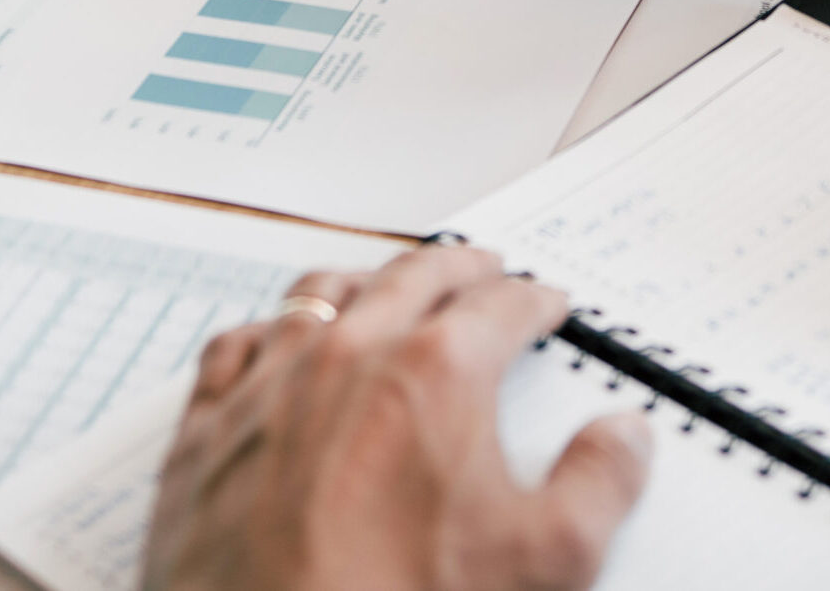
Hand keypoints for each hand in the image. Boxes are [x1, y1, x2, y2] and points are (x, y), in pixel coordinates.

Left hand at [144, 246, 650, 590]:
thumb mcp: (545, 564)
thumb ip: (599, 486)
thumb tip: (623, 439)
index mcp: (436, 373)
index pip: (502, 306)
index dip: (534, 300)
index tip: (544, 305)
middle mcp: (348, 356)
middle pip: (414, 277)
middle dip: (460, 269)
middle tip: (483, 271)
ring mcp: (270, 385)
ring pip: (322, 292)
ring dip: (368, 281)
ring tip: (390, 285)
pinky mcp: (207, 428)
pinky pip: (238, 344)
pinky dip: (269, 329)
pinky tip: (278, 338)